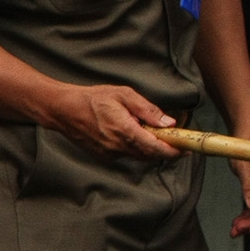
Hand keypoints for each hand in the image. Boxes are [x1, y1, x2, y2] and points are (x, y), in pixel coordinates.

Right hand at [43, 83, 181, 159]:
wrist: (62, 110)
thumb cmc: (91, 98)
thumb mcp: (123, 95)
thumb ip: (147, 110)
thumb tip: (168, 123)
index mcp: (124, 130)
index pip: (156, 148)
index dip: (174, 151)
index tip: (186, 149)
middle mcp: (117, 146)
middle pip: (150, 155)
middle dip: (164, 149)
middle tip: (173, 138)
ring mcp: (109, 153)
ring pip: (138, 156)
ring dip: (149, 148)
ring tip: (149, 132)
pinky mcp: (103, 156)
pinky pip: (125, 154)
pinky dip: (133, 147)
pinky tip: (129, 133)